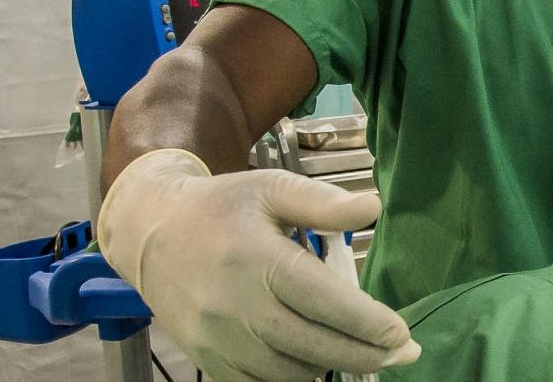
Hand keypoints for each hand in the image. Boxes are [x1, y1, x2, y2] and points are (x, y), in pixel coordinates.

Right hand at [98, 149, 419, 381]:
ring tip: (356, 348)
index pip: (326, 304)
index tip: (402, 334)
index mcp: (257, 260)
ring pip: (292, 374)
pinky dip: (294, 378)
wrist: (150, 234)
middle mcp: (236, 306)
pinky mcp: (207, 360)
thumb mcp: (272, 189)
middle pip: (316, 348)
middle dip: (367, 356)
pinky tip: (315, 359)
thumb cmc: (220, 208)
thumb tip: (374, 209)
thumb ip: (324, 202)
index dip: (370, 324)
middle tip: (402, 353)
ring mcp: (218, 340)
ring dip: (331, 365)